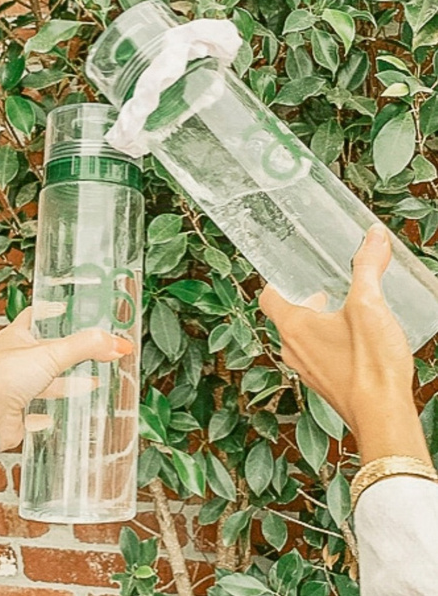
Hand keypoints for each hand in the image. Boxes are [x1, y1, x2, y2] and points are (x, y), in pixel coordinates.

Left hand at [0, 307, 132, 449]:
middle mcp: (13, 361)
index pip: (34, 316)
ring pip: (44, 383)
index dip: (51, 312)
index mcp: (16, 337)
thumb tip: (117, 343)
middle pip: (45, 353)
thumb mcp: (51, 353)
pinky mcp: (15, 415)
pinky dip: (51, 414)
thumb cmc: (1, 377)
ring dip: (66, 384)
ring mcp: (13, 388)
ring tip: (92, 383)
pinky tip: (64, 415)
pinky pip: (37, 414)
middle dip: (69, 354)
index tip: (68, 310)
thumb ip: (85, 347)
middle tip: (93, 352)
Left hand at [259, 225, 430, 464]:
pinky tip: (354, 341)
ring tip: (343, 312)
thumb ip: (368, 267)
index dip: (276, 281)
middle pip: (287, 317)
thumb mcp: (369, 305)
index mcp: (293, 326)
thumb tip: (373, 235)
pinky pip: (318, 357)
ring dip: (318, 323)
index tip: (287, 270)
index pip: (268, 297)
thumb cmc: (369, 364)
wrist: (384, 416)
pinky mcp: (325, 385)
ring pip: (303, 339)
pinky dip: (329, 344)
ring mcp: (307, 371)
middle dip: (305, 301)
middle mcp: (293, 350)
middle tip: (324, 287)